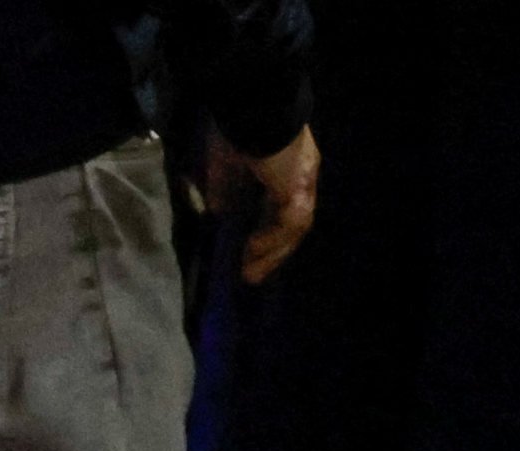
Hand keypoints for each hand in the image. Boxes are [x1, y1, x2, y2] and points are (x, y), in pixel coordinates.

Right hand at [207, 125, 319, 284]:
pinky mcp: (296, 189)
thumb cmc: (237, 128)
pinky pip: (287, 225)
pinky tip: (251, 255)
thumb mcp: (224, 165)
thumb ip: (224, 190)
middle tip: (250, 275)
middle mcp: (300, 174)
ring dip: (271, 254)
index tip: (246, 252)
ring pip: (292, 229)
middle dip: (272, 251)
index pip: (280, 205)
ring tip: (250, 274)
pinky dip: (270, 242)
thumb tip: (217, 213)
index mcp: (286, 166)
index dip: (266, 230)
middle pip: (291, 223)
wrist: (254, 107)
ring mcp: (302, 182)